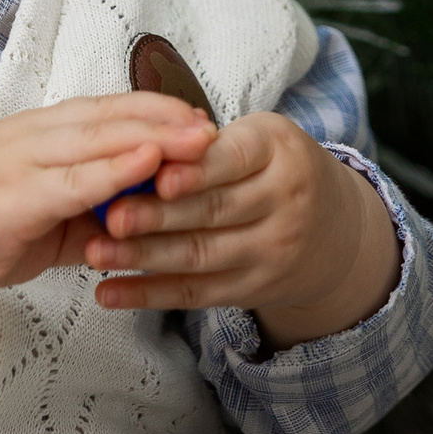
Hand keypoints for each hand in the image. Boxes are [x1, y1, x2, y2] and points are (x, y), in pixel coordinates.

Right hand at [0, 92, 213, 376]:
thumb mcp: (44, 216)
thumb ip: (89, 209)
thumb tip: (137, 215)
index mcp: (41, 132)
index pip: (109, 110)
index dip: (156, 110)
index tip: (199, 117)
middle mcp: (35, 134)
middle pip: (113, 115)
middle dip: (167, 118)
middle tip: (215, 124)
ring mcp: (23, 159)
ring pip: (100, 138)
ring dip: (155, 136)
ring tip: (200, 138)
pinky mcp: (15, 194)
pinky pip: (75, 179)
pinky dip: (116, 169)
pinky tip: (151, 162)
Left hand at [82, 112, 401, 349]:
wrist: (337, 229)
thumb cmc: (273, 169)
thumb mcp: (256, 139)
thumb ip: (204, 144)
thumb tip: (138, 145)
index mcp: (279, 150)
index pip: (234, 159)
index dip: (195, 170)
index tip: (156, 175)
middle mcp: (285, 201)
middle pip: (213, 210)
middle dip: (157, 215)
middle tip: (108, 215)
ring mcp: (274, 250)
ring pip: (201, 255)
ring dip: (143, 257)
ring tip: (95, 252)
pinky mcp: (256, 288)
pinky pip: (197, 294)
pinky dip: (149, 294)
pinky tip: (109, 293)